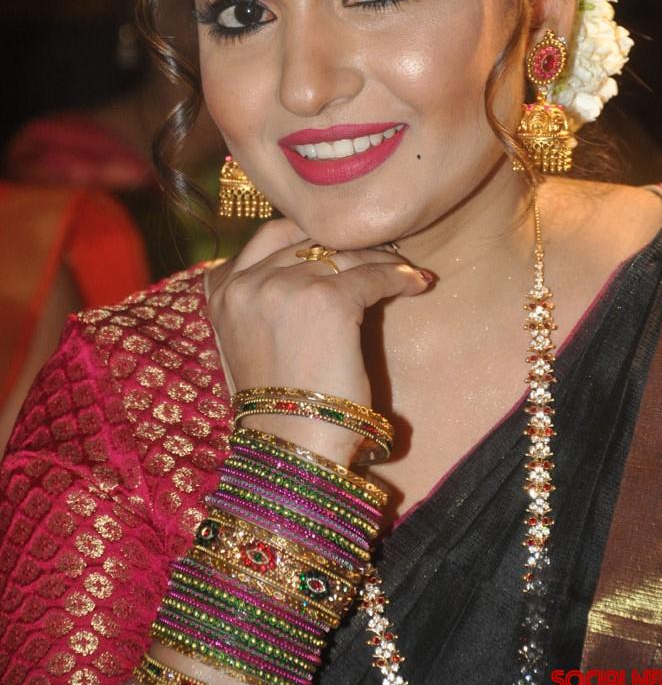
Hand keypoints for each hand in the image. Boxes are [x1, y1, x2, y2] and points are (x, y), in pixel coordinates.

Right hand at [206, 219, 430, 463]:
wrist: (291, 448)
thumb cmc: (276, 408)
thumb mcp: (245, 345)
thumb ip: (258, 305)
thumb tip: (301, 275)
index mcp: (222, 293)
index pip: (270, 238)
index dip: (308, 235)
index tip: (338, 245)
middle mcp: (247, 283)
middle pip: (308, 241)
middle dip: (344, 244)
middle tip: (376, 250)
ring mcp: (285, 288)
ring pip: (343, 254)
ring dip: (377, 259)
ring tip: (402, 268)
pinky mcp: (328, 301)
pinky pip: (372, 276)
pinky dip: (399, 278)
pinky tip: (416, 284)